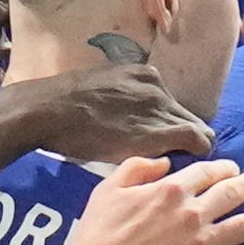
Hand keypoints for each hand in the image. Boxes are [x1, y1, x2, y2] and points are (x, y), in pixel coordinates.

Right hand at [14, 65, 213, 163]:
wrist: (47, 111)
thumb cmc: (63, 106)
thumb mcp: (101, 88)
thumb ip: (123, 98)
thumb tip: (129, 118)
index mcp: (144, 75)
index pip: (172, 104)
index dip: (172, 126)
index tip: (165, 143)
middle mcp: (157, 88)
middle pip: (188, 117)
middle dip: (186, 138)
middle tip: (178, 161)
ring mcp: (158, 108)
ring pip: (197, 130)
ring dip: (192, 148)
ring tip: (182, 169)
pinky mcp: (156, 133)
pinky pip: (195, 142)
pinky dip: (196, 154)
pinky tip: (184, 169)